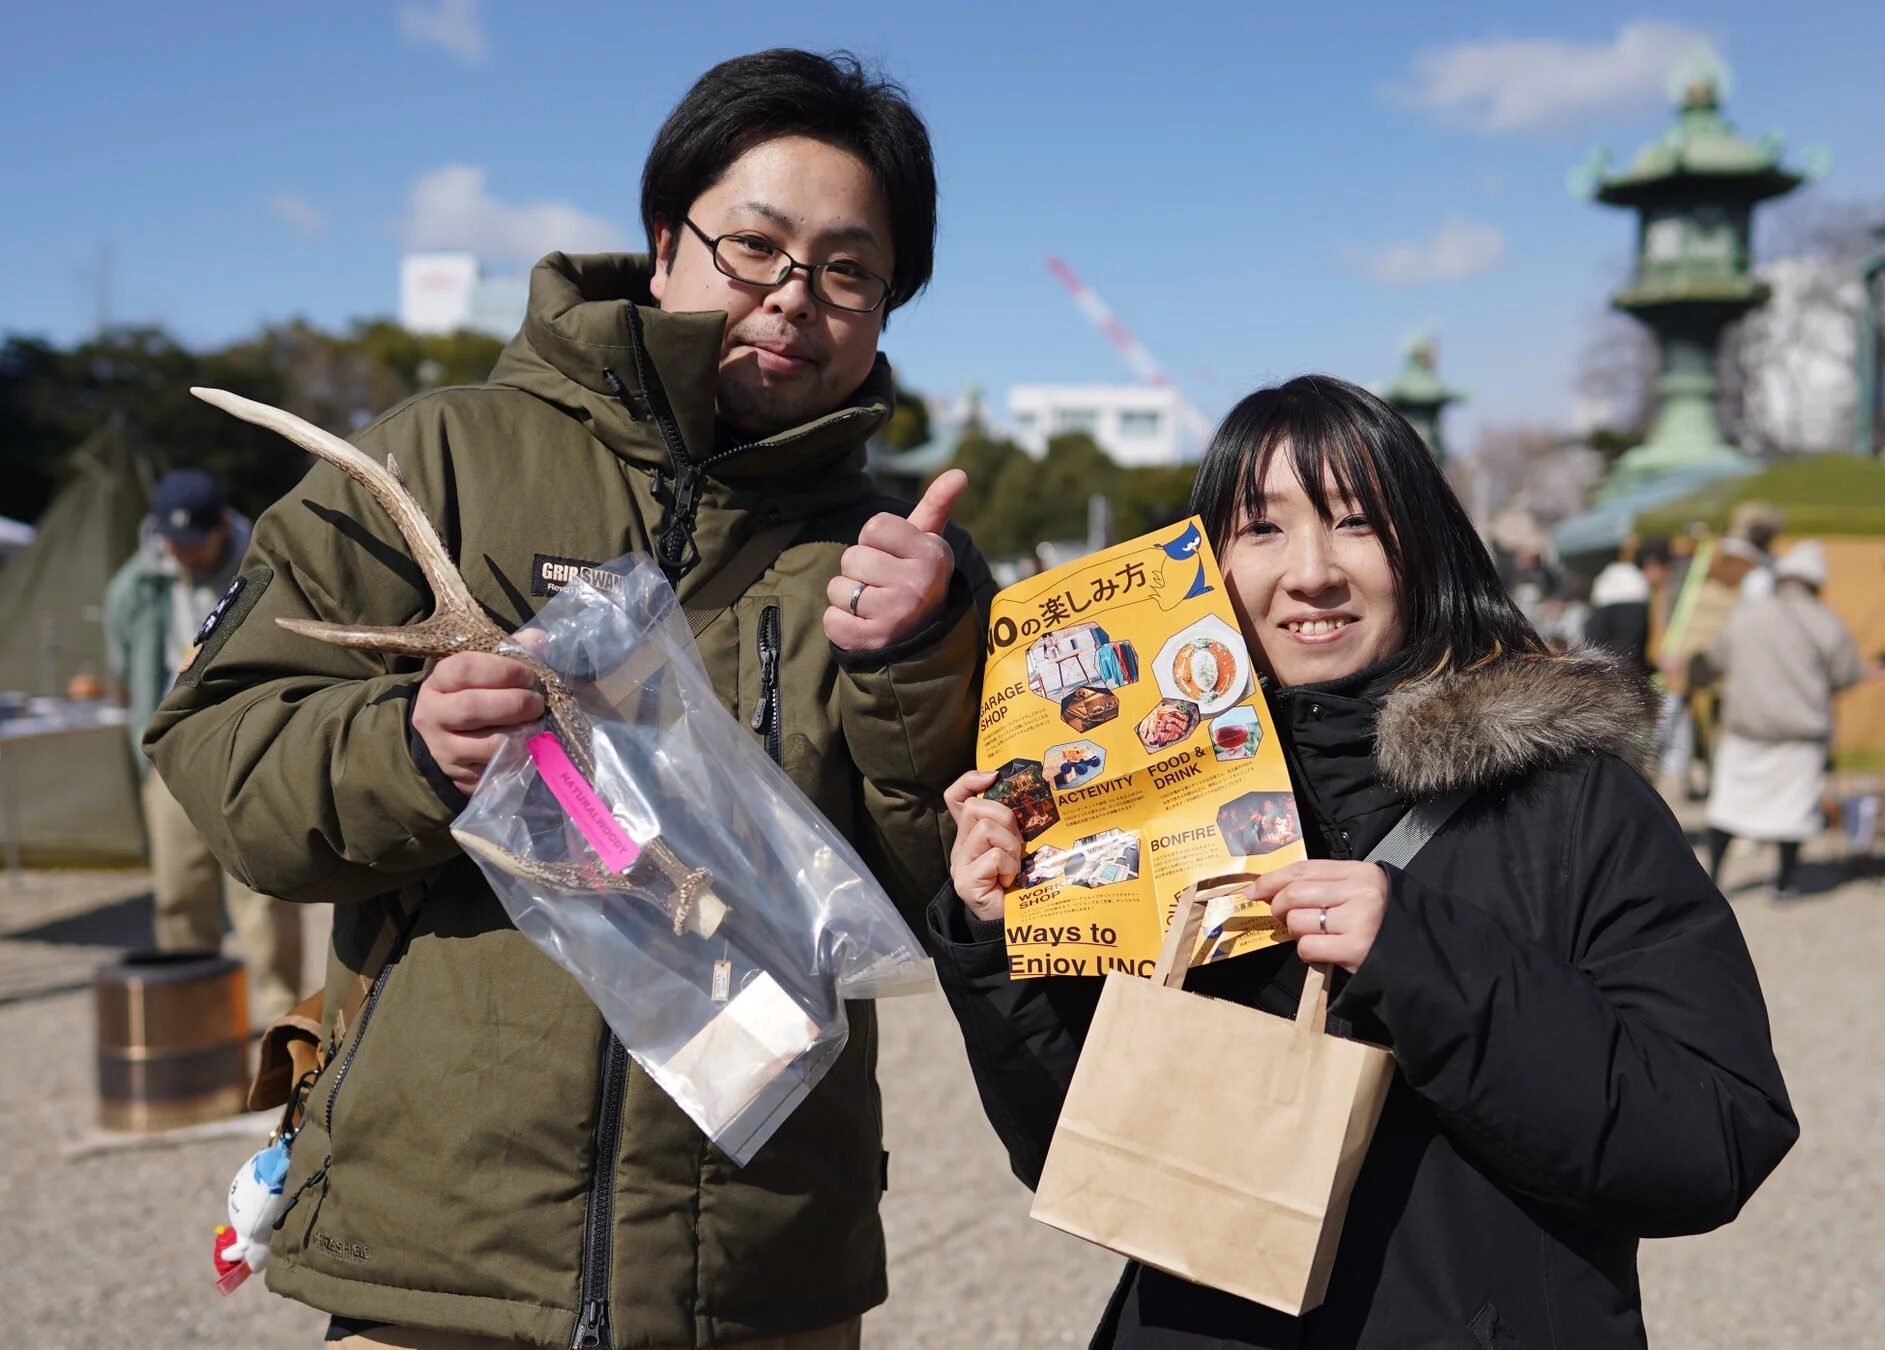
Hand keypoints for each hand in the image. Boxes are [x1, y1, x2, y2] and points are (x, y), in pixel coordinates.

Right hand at [412, 652, 544, 795]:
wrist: (442, 738)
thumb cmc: (470, 695)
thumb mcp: (481, 671)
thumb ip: (510, 653)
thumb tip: (540, 639)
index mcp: (437, 682)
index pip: (465, 669)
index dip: (503, 670)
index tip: (528, 675)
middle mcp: (433, 715)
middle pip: (474, 708)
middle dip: (514, 704)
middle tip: (537, 703)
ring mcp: (443, 749)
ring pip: (487, 744)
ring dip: (520, 734)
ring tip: (535, 725)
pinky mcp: (459, 776)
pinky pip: (495, 770)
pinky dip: (517, 759)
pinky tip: (528, 748)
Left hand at [824, 469, 965, 652]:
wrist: (924, 641)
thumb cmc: (916, 580)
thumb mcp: (928, 544)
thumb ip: (937, 506)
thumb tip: (959, 473)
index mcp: (932, 554)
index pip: (873, 526)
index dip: (874, 541)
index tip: (892, 558)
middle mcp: (917, 584)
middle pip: (852, 557)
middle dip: (858, 571)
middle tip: (881, 586)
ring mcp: (895, 615)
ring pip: (838, 589)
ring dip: (847, 598)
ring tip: (873, 607)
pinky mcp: (873, 642)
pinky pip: (831, 620)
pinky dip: (839, 624)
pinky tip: (863, 627)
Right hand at [944, 769, 1020, 923]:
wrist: (1011, 922)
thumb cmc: (1017, 882)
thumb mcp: (1015, 845)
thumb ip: (1011, 825)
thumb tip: (1025, 796)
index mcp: (970, 834)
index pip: (956, 797)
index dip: (970, 780)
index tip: (993, 776)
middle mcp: (961, 846)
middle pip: (975, 808)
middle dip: (1004, 818)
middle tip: (1016, 842)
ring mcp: (961, 865)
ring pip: (986, 830)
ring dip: (1010, 846)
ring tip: (1014, 865)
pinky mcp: (966, 882)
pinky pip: (993, 856)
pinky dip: (1008, 866)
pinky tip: (1009, 880)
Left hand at [1249, 860, 1389, 972]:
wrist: (1417, 954)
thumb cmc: (1381, 921)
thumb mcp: (1359, 892)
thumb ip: (1324, 885)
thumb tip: (1273, 891)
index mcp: (1359, 872)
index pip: (1303, 869)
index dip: (1272, 879)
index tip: (1253, 890)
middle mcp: (1360, 892)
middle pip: (1295, 893)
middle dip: (1278, 907)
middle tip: (1281, 918)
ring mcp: (1358, 920)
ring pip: (1298, 921)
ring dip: (1296, 932)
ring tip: (1315, 935)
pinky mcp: (1355, 948)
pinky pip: (1308, 947)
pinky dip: (1308, 951)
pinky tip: (1324, 951)